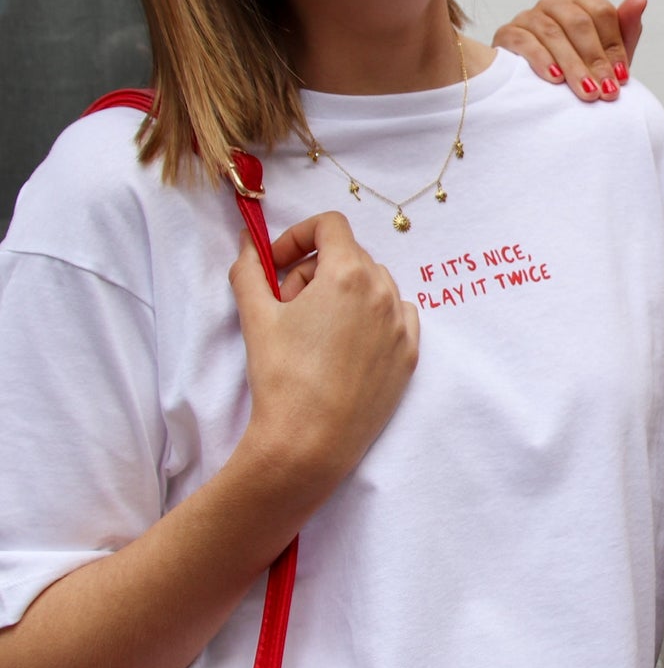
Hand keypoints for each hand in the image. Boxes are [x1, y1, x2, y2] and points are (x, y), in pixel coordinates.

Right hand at [230, 212, 418, 502]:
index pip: (330, 225)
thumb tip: (249, 245)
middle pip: (348, 256)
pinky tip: (345, 345)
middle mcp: (383, 292)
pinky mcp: (409, 355)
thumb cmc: (281, 376)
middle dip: (313, 270)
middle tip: (286, 305)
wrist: (308, 442)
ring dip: (343, 293)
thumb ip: (250, 269)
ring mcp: (401, 325)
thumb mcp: (256, 316)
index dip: (298, 236)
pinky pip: (396, 316)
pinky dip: (372, 318)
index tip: (277, 264)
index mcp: (348, 273)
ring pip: (374, 285)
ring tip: (315, 330)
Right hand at [493, 0, 645, 99]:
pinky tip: (555, 79)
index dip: (613, 45)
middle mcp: (554, 4)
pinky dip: (541, 59)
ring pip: (552, 32)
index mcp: (580, 3)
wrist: (544, 91)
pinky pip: (523, 40)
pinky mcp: (507, 34)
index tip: (622, 77)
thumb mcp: (607, 55)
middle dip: (595, 59)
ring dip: (573, 65)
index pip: (601, 12)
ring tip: (586, 92)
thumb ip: (625, 28)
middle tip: (606, 91)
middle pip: (577, 22)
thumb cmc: (580, 68)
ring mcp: (528, 16)